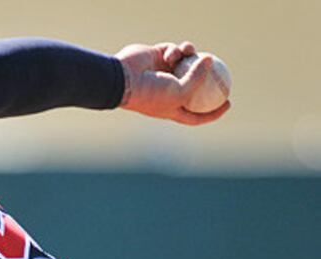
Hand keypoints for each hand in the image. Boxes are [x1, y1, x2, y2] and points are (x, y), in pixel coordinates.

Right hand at [115, 41, 229, 124]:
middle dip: (208, 78)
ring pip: (186, 63)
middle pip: (194, 86)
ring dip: (191, 55)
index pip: (196, 114)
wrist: (124, 79)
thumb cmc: (151, 93)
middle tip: (223, 70)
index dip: (213, 112)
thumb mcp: (181, 92)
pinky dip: (175, 51)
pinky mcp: (156, 58)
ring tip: (190, 51)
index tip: (228, 103)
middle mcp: (167, 91)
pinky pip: (173, 51)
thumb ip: (199, 78)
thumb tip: (210, 60)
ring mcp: (161, 74)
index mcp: (171, 108)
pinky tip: (172, 53)